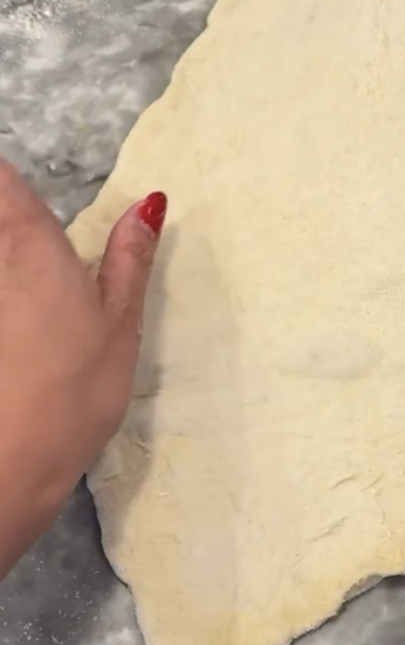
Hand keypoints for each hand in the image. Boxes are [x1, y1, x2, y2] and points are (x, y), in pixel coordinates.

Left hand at [0, 160, 164, 577]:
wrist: (6, 466)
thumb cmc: (74, 395)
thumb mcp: (120, 326)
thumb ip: (130, 259)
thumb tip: (149, 203)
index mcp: (32, 245)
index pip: (3, 179)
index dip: (8, 179)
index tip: (18, 191)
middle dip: (6, 218)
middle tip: (42, 278)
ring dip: (8, 263)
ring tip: (31, 322)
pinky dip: (6, 302)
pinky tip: (17, 344)